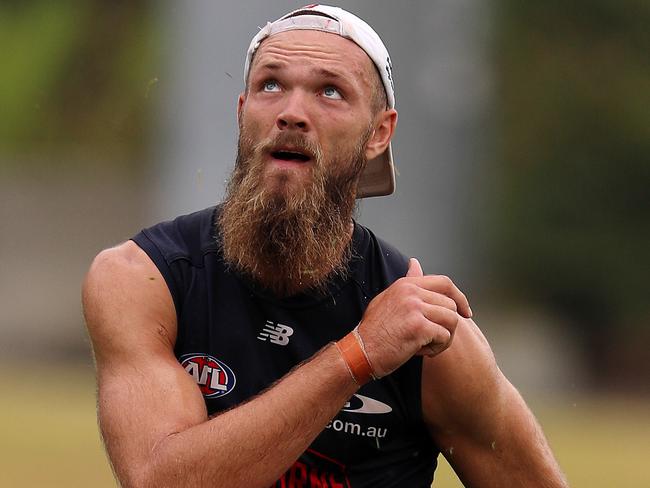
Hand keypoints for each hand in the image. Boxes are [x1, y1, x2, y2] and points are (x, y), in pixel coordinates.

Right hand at [357, 258, 471, 376]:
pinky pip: (445, 336)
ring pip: (452, 320)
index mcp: (405, 285)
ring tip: (426, 345)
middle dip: (448, 325)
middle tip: (432, 338)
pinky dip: (437, 348)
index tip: (465, 312)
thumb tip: (415, 263)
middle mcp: (411, 292)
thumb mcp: (388, 299)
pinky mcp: (418, 326)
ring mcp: (414, 308)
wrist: (360, 352)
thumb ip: (407, 283)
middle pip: (451, 305)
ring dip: (444, 338)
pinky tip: (420, 352)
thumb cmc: (374, 331)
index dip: (459, 298)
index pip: (444, 283)